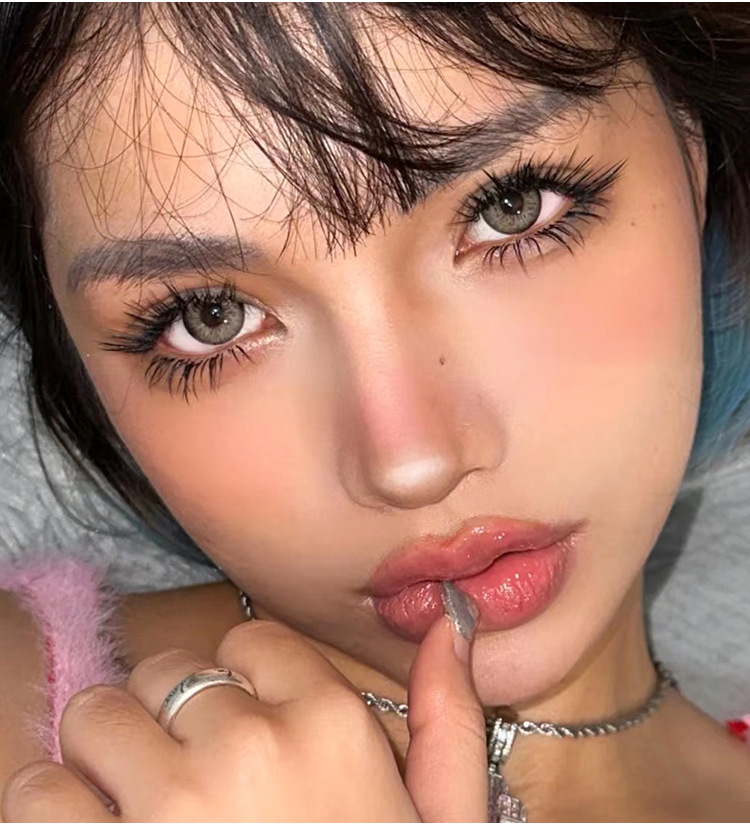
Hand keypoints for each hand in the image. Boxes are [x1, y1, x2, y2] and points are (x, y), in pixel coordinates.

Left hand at [2, 611, 487, 821]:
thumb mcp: (441, 819)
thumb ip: (447, 716)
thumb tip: (451, 621)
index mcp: (331, 725)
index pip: (247, 642)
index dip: (241, 684)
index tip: (244, 725)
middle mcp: (249, 749)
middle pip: (166, 673)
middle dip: (172, 716)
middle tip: (193, 775)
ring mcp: (171, 807)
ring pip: (96, 717)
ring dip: (109, 757)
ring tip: (142, 806)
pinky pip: (38, 793)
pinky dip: (56, 811)